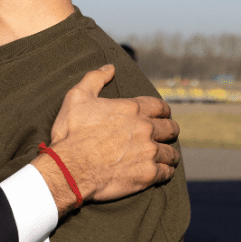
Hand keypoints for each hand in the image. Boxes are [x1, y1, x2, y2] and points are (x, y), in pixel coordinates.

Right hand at [32, 64, 179, 213]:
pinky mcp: (148, 174)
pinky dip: (165, 171)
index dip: (162, 111)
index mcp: (131, 109)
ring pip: (171, 152)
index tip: (161, 116)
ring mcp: (148, 152)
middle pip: (170, 128)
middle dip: (169, 131)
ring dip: (168, 153)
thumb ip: (95, 79)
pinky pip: (166, 172)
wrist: (69, 168)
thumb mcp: (76, 98)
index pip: (159, 106)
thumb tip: (110, 67)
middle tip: (164, 135)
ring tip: (164, 156)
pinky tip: (161, 172)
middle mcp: (145, 129)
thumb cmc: (71, 133)